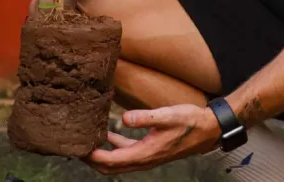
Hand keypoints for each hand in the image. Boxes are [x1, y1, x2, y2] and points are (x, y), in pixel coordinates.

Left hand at [83, 104, 220, 174]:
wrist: (208, 130)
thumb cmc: (190, 122)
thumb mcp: (168, 115)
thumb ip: (146, 117)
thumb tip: (124, 118)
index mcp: (145, 154)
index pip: (111, 160)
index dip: (93, 156)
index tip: (78, 147)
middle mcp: (144, 160)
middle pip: (110, 167)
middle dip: (92, 159)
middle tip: (75, 147)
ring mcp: (146, 157)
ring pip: (117, 162)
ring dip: (101, 154)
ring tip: (86, 140)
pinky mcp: (149, 150)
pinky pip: (125, 153)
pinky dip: (113, 146)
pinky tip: (107, 133)